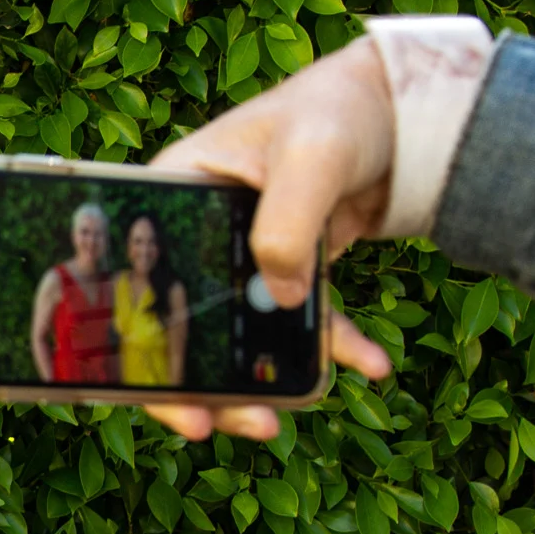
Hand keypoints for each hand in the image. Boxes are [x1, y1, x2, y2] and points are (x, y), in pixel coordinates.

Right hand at [142, 35, 399, 442]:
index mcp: (173, 192)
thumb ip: (288, 223)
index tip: (168, 398)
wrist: (400, 109)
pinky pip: (303, 322)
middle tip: (233, 424)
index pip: (134, 276)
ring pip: (240, 336)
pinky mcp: (290, 269)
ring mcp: (243, 255)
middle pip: (180, 321)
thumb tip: (281, 298)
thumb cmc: (338, 110)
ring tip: (285, 417)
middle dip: (207, 384)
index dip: (138, 347)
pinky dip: (334, 346)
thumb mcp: (311, 156)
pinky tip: (370, 364)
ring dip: (265, 380)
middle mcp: (197, 232)